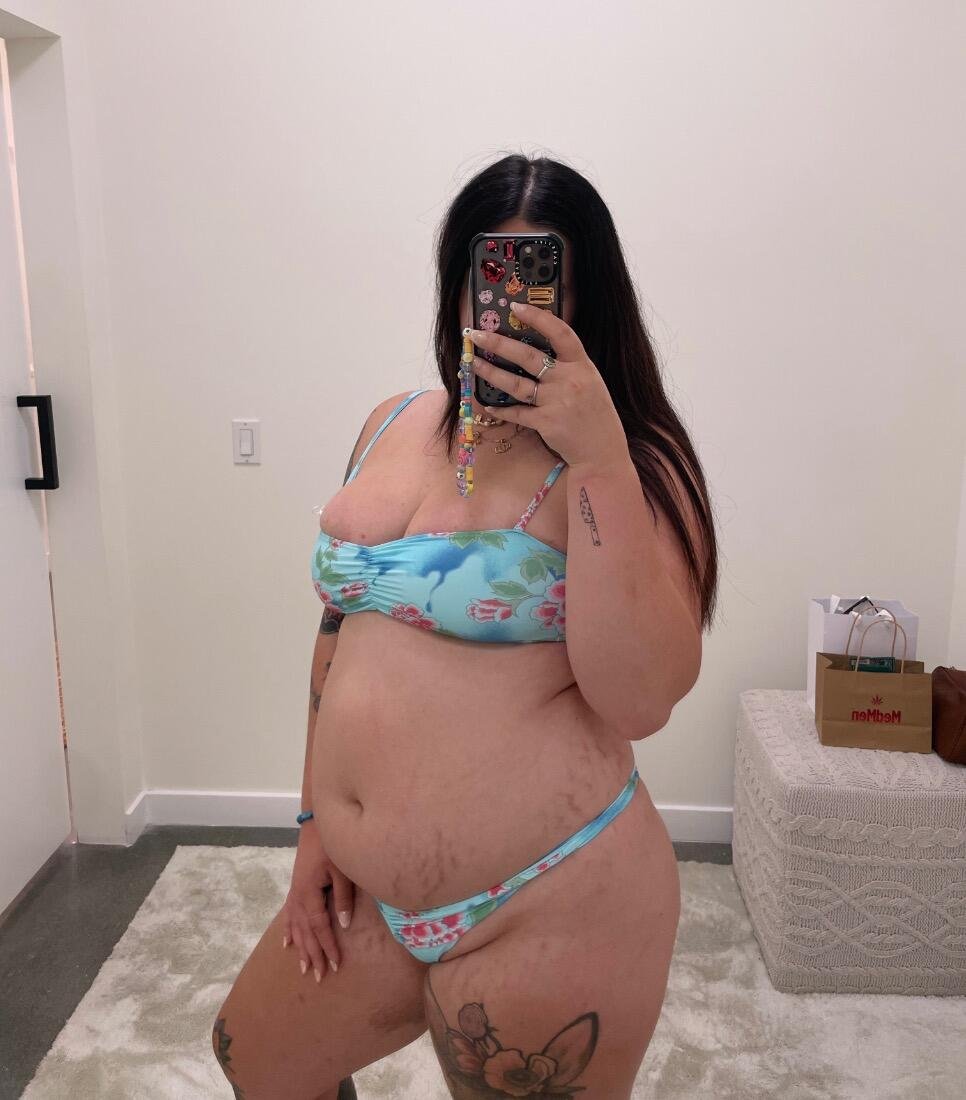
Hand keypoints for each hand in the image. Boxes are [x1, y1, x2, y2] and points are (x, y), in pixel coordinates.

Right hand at [281, 823, 355, 982]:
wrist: (315, 825)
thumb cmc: (331, 846)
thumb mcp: (342, 870)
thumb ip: (343, 897)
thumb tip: (345, 925)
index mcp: (309, 893)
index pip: (320, 927)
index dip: (328, 946)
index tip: (336, 965)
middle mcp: (298, 897)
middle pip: (306, 932)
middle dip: (314, 955)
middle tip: (320, 977)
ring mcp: (294, 893)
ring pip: (295, 927)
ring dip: (301, 948)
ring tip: (304, 969)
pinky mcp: (295, 889)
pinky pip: (289, 915)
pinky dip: (288, 931)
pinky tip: (287, 944)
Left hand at [467, 301, 629, 469]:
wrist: (602, 452)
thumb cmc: (595, 416)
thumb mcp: (589, 383)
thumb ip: (567, 367)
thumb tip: (536, 351)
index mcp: (582, 365)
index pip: (560, 333)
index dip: (538, 318)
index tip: (516, 308)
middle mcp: (569, 380)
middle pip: (529, 357)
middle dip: (499, 344)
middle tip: (477, 335)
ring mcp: (557, 402)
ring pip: (517, 384)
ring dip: (491, 373)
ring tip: (473, 363)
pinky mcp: (546, 423)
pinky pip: (517, 412)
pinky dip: (502, 408)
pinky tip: (488, 403)